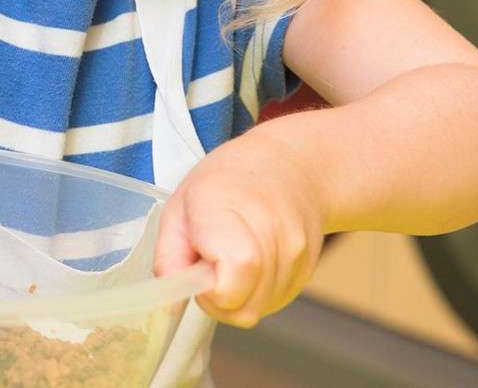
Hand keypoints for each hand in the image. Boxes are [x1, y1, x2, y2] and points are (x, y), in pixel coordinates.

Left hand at [153, 136, 326, 326]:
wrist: (289, 165)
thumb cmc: (227, 181)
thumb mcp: (179, 207)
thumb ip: (169, 258)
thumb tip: (169, 304)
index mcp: (226, 209)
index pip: (229, 281)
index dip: (206, 289)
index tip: (196, 269)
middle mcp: (270, 232)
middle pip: (243, 308)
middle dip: (216, 300)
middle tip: (208, 265)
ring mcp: (296, 252)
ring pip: (258, 311)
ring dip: (236, 299)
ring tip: (230, 259)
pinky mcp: (309, 269)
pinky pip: (274, 302)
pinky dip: (256, 293)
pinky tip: (252, 264)